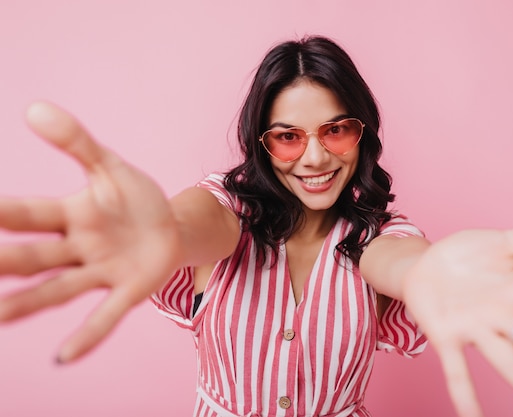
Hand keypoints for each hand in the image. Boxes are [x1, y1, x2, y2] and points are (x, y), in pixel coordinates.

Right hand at [0, 102, 183, 361]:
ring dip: (28, 304)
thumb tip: (35, 109)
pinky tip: (64, 357)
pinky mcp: (128, 290)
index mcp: (70, 215)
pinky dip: (88, 335)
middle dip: (5, 261)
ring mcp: (101, 271)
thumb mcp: (110, 166)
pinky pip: (105, 315)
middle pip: (36, 256)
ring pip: (58, 289)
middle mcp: (77, 247)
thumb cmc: (133, 198)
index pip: (26, 214)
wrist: (171, 226)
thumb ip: (77, 142)